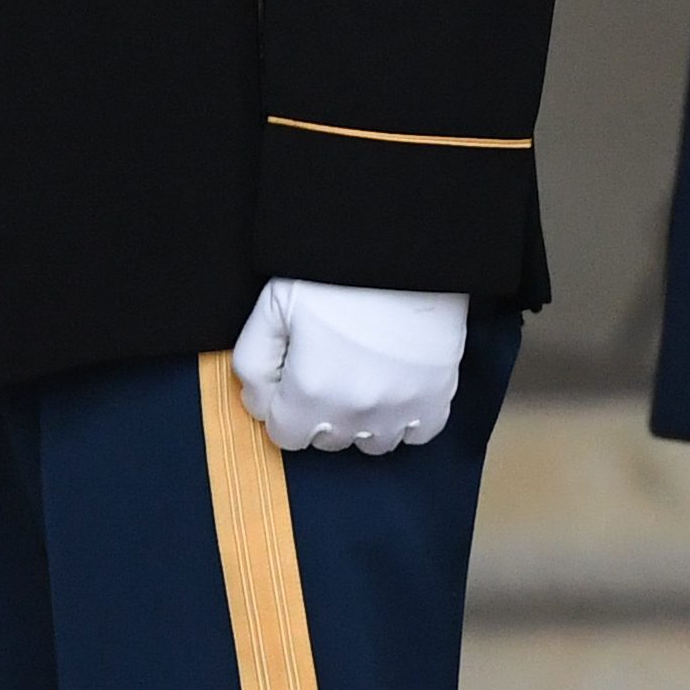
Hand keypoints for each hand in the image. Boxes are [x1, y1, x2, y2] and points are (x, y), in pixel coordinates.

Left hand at [230, 278, 469, 455]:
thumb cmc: (336, 272)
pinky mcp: (436, 398)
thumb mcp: (273, 305)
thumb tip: (259, 403)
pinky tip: (399, 384)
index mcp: (310, 391)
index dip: (285, 406)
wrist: (405, 247)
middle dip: (322, 412)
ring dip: (364, 419)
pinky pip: (418, 434)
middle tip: (332, 364)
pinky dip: (408, 418)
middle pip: (328, 440)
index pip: (286, 436)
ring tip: (366, 374)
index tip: (296, 376)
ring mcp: (399, 410)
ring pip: (372, 443)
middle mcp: (354, 412)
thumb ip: (253, 362)